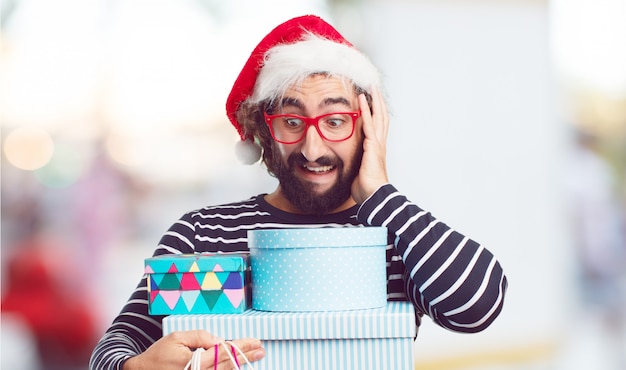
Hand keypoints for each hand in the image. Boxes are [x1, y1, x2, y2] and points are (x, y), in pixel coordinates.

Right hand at [122, 331, 264, 369]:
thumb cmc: (159, 354)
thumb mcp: (177, 337)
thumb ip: (200, 337)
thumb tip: (219, 340)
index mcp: (194, 362)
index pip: (223, 353)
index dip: (240, 346)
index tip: (254, 341)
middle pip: (228, 364)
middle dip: (245, 356)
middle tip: (260, 349)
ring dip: (241, 364)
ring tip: (254, 356)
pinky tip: (238, 365)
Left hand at [351, 87, 389, 203]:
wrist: (373, 195)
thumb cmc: (367, 188)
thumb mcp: (359, 171)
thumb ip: (356, 162)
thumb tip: (349, 163)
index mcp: (376, 149)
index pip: (378, 126)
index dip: (376, 112)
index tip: (373, 101)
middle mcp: (379, 143)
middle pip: (382, 117)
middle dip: (378, 102)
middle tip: (375, 88)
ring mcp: (377, 144)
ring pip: (378, 117)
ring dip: (374, 101)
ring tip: (371, 88)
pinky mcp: (372, 146)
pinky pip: (369, 125)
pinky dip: (366, 111)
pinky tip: (363, 100)